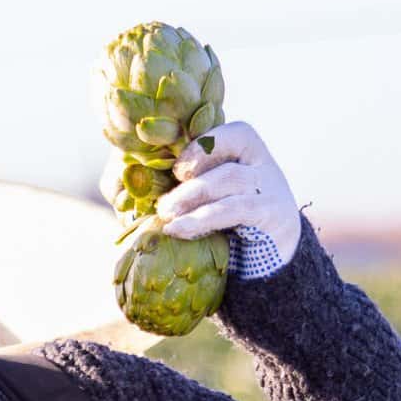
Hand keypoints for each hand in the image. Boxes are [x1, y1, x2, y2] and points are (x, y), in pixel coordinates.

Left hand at [154, 120, 301, 267]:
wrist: (265, 268)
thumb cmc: (224, 232)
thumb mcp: (203, 205)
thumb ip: (176, 190)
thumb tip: (126, 182)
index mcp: (247, 156)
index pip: (232, 133)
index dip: (202, 144)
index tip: (174, 168)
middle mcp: (263, 166)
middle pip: (231, 150)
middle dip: (191, 172)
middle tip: (161, 200)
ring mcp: (271, 187)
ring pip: (232, 177)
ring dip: (192, 194)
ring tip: (165, 215)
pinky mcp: (273, 214)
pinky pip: (237, 207)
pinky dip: (203, 217)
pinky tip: (178, 229)